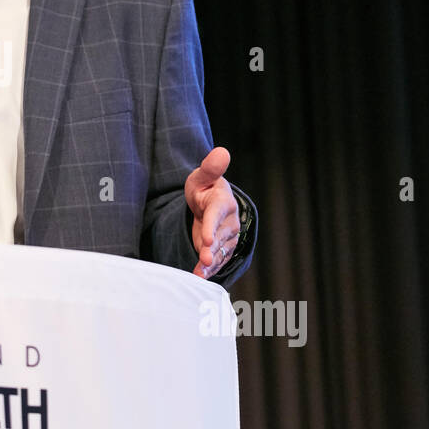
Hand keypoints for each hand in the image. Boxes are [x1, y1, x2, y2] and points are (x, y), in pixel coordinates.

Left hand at [185, 147, 238, 278]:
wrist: (209, 202)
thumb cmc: (204, 187)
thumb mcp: (202, 176)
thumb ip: (210, 167)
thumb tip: (221, 151)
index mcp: (223, 201)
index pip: (217, 215)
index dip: (212, 227)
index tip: (207, 240)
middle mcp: (229, 221)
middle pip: (220, 237)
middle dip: (212, 249)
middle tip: (203, 259)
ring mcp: (228, 236)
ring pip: (220, 251)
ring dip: (210, 263)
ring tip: (199, 274)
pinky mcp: (223, 248)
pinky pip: (217, 260)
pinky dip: (208, 269)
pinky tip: (198, 277)